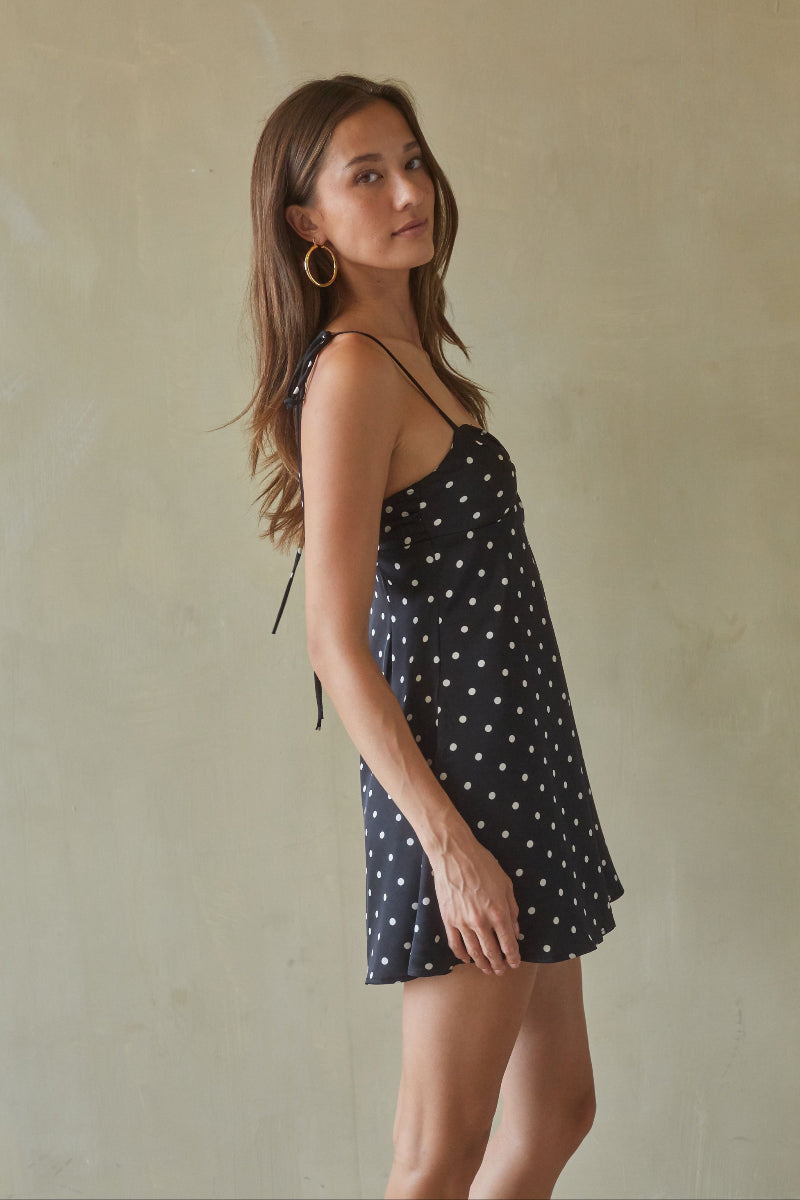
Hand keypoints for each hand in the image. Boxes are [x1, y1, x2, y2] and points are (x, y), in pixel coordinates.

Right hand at [430, 835, 520, 975]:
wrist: (454, 854)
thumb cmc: (483, 865)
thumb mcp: (506, 884)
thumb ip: (512, 909)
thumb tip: (515, 930)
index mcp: (498, 913)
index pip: (509, 944)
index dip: (513, 958)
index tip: (515, 964)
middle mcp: (481, 922)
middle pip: (492, 952)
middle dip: (499, 965)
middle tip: (501, 971)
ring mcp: (463, 922)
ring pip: (474, 952)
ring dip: (482, 964)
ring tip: (487, 970)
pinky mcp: (448, 919)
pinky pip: (455, 944)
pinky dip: (462, 955)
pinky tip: (467, 960)